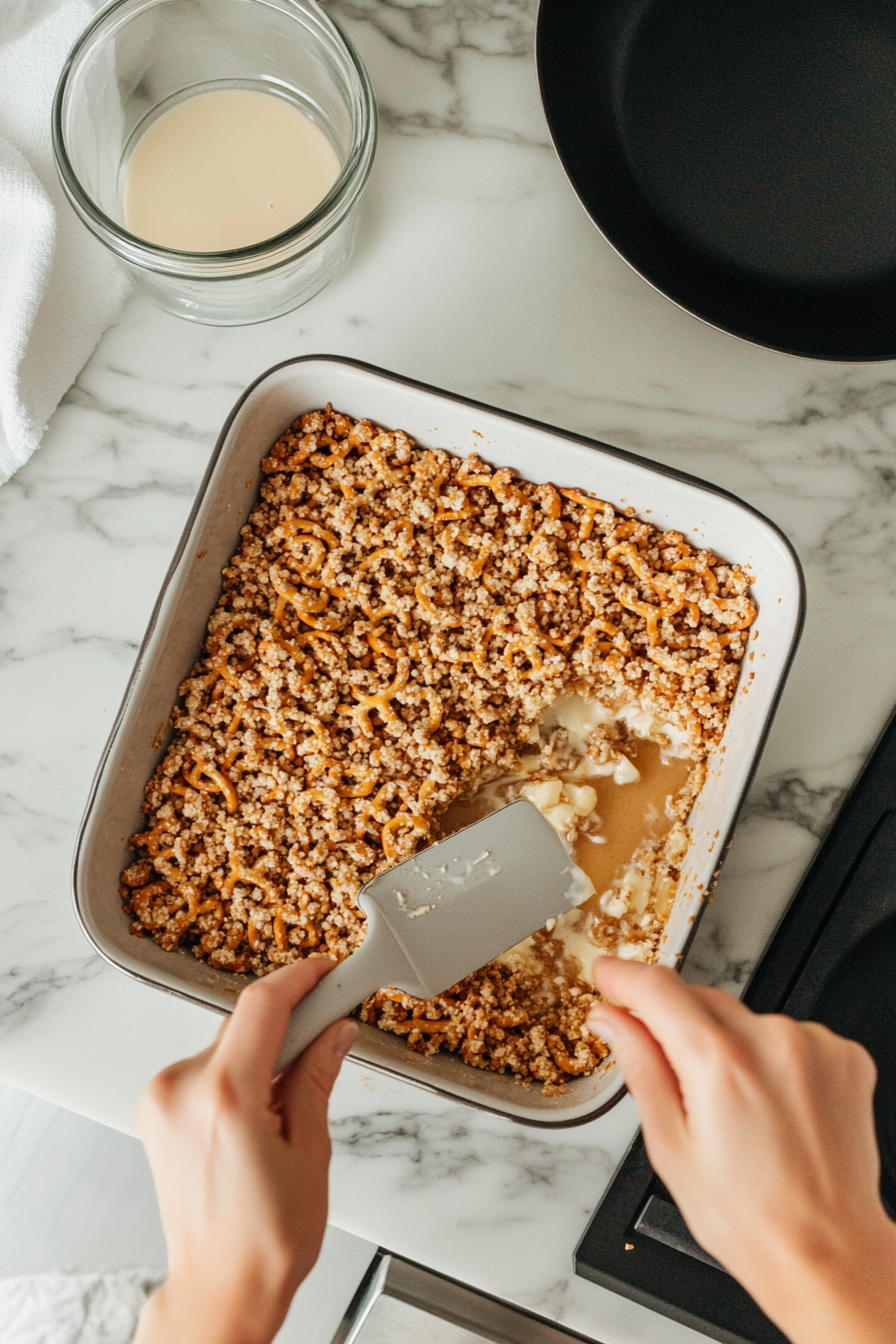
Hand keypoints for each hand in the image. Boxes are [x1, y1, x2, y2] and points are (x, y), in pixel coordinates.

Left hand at [134, 959, 356, 1343]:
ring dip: (263, 1051)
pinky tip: (261, 1108)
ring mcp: (162, 1101)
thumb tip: (335, 1031)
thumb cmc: (264, 1242)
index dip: (301, 977)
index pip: (262, 1004)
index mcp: (224, 1098)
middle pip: (244, 1022)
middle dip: (290, 1023)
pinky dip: (238, 1071)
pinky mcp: (156, 1112)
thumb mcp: (310, 1151)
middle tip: (330, 1029)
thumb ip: (317, 1077)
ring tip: (291, 1100)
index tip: (328, 970)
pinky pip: (206, 1067)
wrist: (220, 1290)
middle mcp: (181, 1091)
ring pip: (226, 1044)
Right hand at [588, 959, 895, 1343]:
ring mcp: (815, 1046)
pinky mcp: (844, 1054)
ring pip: (744, 1018)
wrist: (828, 1253)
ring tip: (734, 1109)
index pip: (657, 988)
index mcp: (720, 1066)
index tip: (607, 973)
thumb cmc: (751, 1219)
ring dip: (726, 1042)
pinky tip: (770, 1104)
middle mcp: (772, 1044)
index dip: (623, 975)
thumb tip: (611, 1019)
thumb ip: (640, 1067)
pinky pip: (786, 1034)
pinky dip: (769, 1056)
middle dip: (674, 1023)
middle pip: (700, 999)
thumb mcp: (670, 1147)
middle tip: (673, 1075)